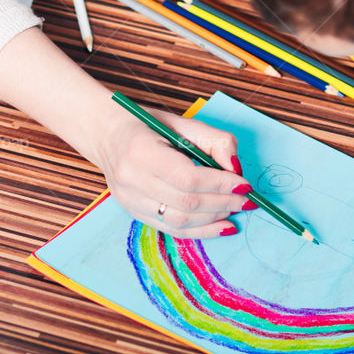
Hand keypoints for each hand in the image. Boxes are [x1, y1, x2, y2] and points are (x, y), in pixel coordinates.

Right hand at [96, 104, 251, 237]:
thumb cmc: (145, 125)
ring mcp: (129, 200)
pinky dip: (200, 230)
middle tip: (247, 200)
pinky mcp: (133, 212)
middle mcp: (131, 179)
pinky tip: (221, 226)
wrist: (107, 134)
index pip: (188, 178)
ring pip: (180, 220)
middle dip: (223, 203)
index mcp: (141, 151)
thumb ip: (213, 140)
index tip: (244, 185)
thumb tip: (236, 168)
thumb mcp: (181, 122)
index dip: (220, 185)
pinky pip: (170, 228)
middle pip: (186, 202)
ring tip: (236, 210)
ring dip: (214, 218)